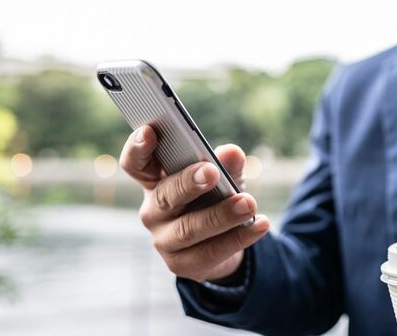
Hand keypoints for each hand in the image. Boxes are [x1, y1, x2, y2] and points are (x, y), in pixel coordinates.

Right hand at [120, 125, 269, 281]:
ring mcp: (164, 240)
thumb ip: (225, 164)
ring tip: (248, 203)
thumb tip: (233, 153)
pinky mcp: (183, 265)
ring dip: (220, 215)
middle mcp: (153, 211)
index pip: (136, 163)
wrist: (222, 243)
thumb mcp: (222, 177)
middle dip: (188, 183)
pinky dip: (239, 237)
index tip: (150, 131)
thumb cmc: (213, 198)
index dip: (138, 148)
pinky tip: (260, 224)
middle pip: (164, 197)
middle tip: (211, 171)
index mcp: (155, 181)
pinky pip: (211, 252)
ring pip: (188, 229)